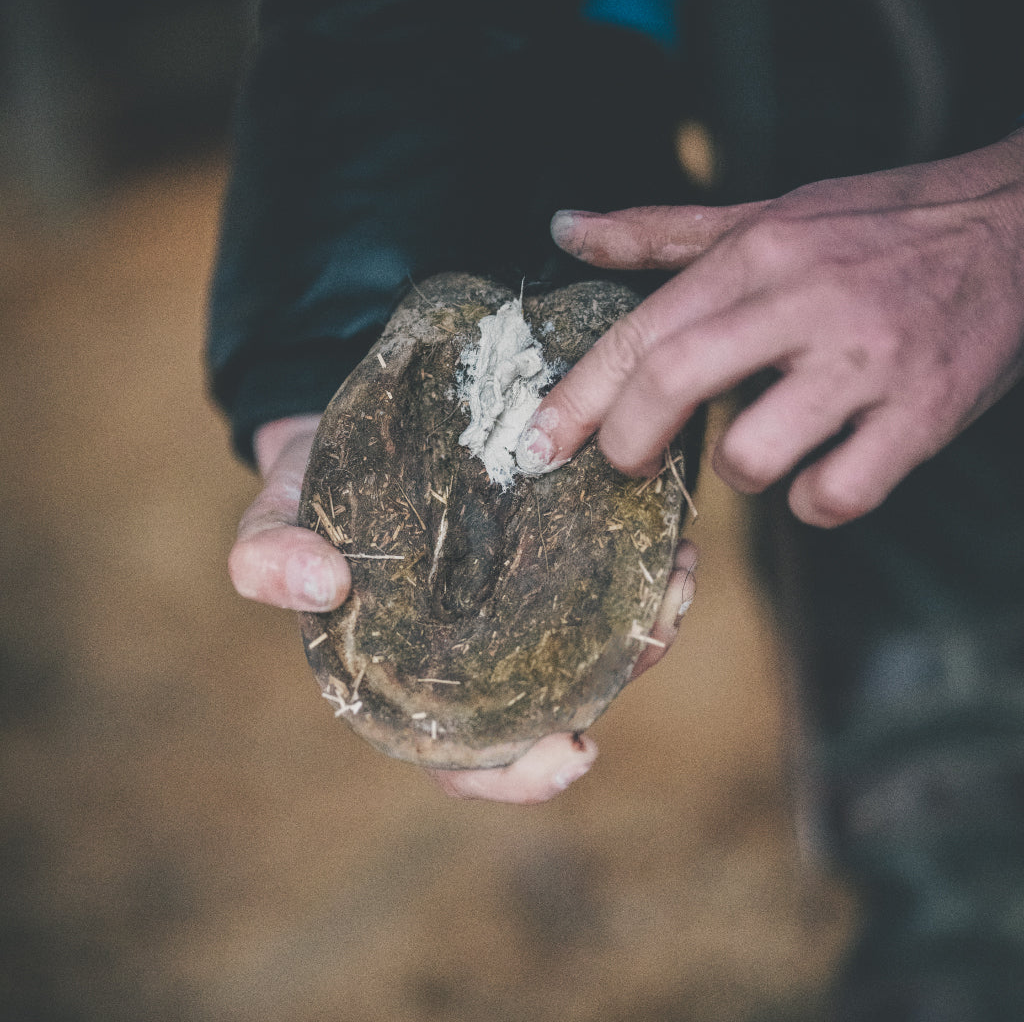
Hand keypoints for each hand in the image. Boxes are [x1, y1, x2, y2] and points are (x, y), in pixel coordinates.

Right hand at [230, 416, 696, 802]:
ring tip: (675, 576)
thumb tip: (318, 585)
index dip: (518, 775)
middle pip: (555, 701)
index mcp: (411, 679)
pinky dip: (641, 568)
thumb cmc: (313, 492)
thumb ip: (268, 556)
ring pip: (598, 643)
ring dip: (646, 621)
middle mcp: (478, 652)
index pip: (467, 759)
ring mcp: (520, 604)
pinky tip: (667, 535)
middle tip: (654, 639)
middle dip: (615, 682)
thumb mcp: (276, 518)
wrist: (351, 430)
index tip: (575, 754)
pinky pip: (607, 578)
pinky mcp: (548, 552)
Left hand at [526, 129, 1023, 526]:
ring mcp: (865, 363)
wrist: (1016, 227)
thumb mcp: (765, 217)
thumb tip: (567, 230)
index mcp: (757, 255)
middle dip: (628, 443)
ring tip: (761, 449)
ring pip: (755, 454)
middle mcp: (804, 304)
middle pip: (675, 384)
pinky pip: (837, 494)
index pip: (641, 333)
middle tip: (627, 465)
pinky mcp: (921, 414)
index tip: (537, 444)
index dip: (576, 397)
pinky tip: (824, 472)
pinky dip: (816, 501)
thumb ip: (659, 235)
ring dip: (741, 471)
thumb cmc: (874, 229)